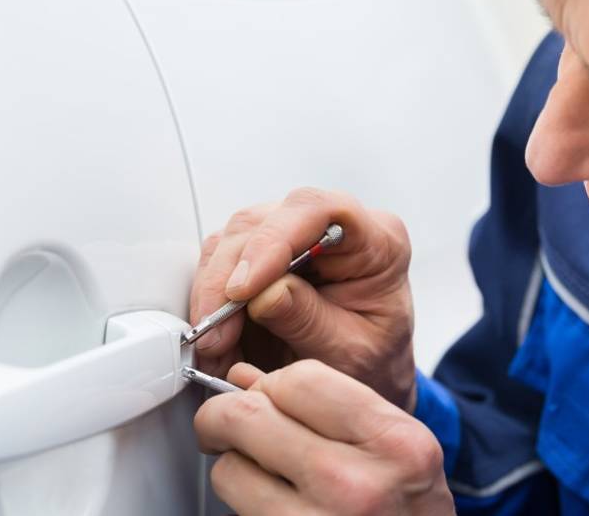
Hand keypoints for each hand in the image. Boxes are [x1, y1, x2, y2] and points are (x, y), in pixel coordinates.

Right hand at [190, 188, 415, 410]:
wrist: (368, 378)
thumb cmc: (374, 362)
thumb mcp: (350, 354)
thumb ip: (309, 321)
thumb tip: (263, 293)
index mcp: (378, 242)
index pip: (318, 210)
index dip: (274, 240)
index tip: (244, 288)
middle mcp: (333, 226)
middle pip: (263, 222)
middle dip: (229, 279)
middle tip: (217, 333)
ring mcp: (295, 235)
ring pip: (233, 239)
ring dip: (214, 294)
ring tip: (216, 345)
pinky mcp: (264, 254)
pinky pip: (222, 262)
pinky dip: (211, 301)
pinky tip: (217, 337)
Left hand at [195, 360, 453, 515]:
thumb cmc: (411, 512)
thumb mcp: (397, 448)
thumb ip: (328, 405)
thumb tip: (246, 379)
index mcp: (392, 443)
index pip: (300, 380)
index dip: (272, 383)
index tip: (265, 394)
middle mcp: (356, 485)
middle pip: (248, 416)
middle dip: (225, 414)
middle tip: (226, 423)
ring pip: (229, 468)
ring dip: (234, 465)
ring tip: (261, 472)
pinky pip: (234, 511)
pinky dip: (241, 501)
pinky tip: (270, 501)